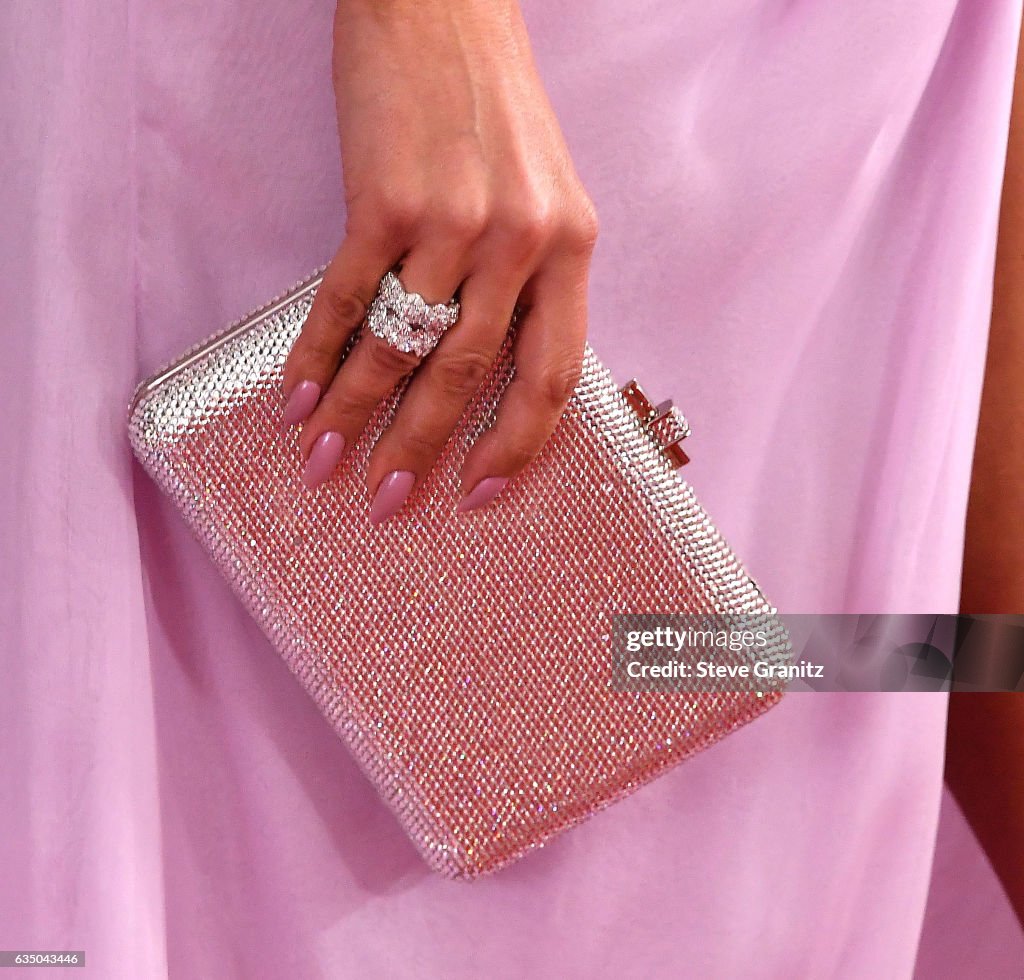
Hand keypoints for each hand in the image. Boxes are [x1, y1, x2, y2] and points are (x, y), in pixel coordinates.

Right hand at [281, 0, 597, 521]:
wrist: (441, 5)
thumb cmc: (493, 108)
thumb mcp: (546, 196)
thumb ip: (531, 282)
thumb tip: (488, 375)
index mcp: (571, 248)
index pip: (553, 376)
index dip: (515, 447)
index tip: (479, 495)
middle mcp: (520, 240)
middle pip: (468, 376)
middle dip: (421, 449)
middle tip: (388, 501)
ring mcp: (451, 219)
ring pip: (401, 347)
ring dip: (356, 416)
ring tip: (326, 464)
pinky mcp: (384, 198)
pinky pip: (347, 298)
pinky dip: (318, 354)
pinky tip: (299, 397)